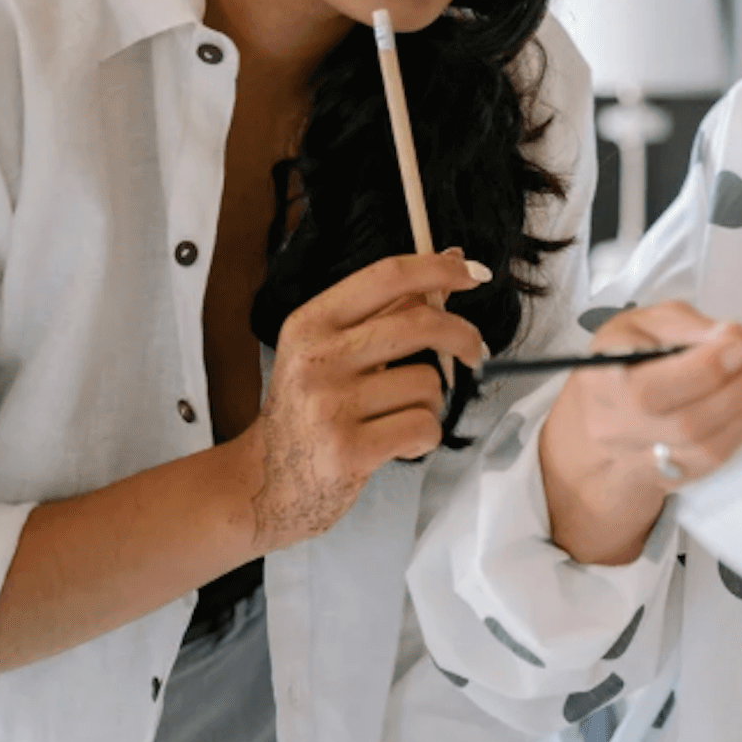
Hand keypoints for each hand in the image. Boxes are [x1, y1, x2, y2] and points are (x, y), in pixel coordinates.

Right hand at [243, 252, 488, 552]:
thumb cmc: (308, 411)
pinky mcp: (349, 451)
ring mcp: (330, 407)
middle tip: (475, 351)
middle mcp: (315, 360)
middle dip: (463, 336)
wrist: (266, 482)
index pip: (386, 276)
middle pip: (419, 323)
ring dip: (432, 402)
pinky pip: (424, 426)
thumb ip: (387, 310)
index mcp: (309, 324)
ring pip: (428, 383)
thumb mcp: (330, 350)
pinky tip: (400, 443)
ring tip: (401, 416)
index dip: (438, 269)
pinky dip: (425, 436)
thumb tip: (449, 259)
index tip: (474, 272)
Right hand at [538, 301, 741, 564]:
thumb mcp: (640, 324)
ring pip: (706, 448)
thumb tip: (730, 336)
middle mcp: (615, 429)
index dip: (707, 366)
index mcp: (601, 382)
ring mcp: (642, 459)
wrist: (601, 418)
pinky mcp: (672, 475)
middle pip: (686, 424)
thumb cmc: (624, 363)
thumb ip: (685, 325)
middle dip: (739, 386)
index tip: (741, 342)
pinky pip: (716, 458)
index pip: (653, 388)